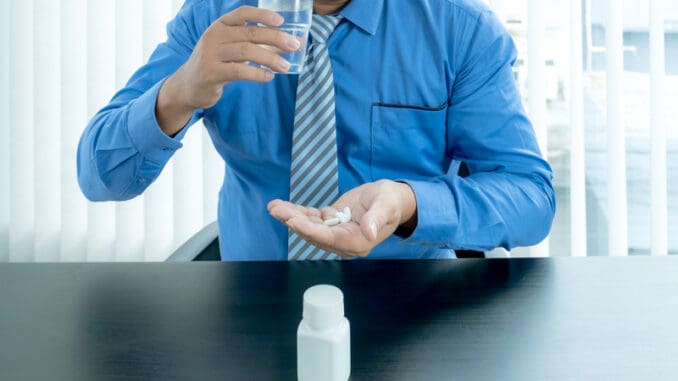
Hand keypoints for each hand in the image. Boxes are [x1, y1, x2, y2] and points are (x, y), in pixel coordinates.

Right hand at [156, 6, 301, 134]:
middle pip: (250, 33)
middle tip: (294, 45)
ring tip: (286, 66)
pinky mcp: (211, 73)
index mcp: (220, 25)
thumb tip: (285, 43)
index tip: (281, 21)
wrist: (188, 85)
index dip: (262, 15)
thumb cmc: (215, 64)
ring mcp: (211, 54)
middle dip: (276, 38)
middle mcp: (214, 36)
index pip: (242, 13)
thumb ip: (249, 43)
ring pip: (247, 52)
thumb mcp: (228, 47)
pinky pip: (239, 71)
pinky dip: (257, 73)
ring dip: (270, 58)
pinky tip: (269, 76)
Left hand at [268, 180, 417, 258]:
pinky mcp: (331, 224)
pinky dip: (297, 213)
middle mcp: (344, 242)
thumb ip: (376, 218)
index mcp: (359, 241)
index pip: (330, 238)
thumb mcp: (386, 205)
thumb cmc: (390, 201)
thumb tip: (369, 233)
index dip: (311, 231)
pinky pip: (312, 220)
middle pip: (315, 234)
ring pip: (310, 227)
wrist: (390, 199)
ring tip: (274, 207)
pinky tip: (282, 206)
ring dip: (291, 217)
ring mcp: (336, 234)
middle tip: (277, 210)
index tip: (293, 221)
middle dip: (295, 222)